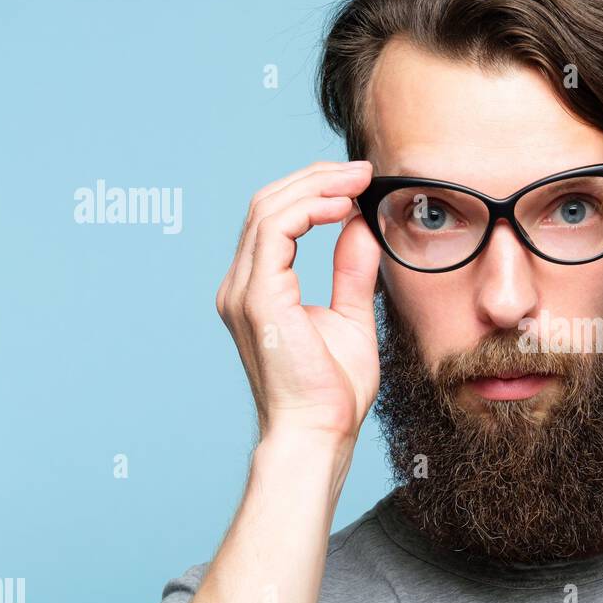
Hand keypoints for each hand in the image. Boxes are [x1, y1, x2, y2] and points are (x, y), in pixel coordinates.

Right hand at [215, 160, 383, 444]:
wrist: (319, 433)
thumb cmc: (333, 392)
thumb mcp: (351, 317)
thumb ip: (351, 271)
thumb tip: (360, 226)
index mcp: (259, 290)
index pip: (276, 219)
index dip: (314, 190)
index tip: (359, 181)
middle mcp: (241, 285)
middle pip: (267, 205)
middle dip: (315, 178)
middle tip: (362, 170)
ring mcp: (243, 292)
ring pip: (267, 209)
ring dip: (315, 186)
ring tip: (357, 179)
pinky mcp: (257, 299)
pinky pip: (274, 232)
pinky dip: (307, 209)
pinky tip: (342, 205)